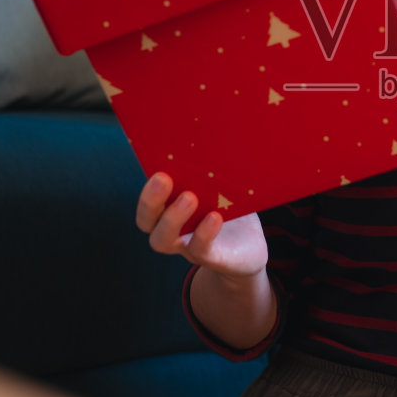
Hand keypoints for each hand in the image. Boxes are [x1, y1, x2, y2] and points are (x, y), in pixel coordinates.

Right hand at [135, 172, 267, 278]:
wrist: (250, 250)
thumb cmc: (231, 211)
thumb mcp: (223, 189)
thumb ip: (212, 172)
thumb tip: (212, 138)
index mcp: (169, 209)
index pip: (148, 201)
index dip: (147, 187)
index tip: (157, 168)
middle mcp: (171, 230)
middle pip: (147, 221)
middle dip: (151, 199)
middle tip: (164, 178)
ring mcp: (187, 247)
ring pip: (162, 240)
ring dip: (172, 218)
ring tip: (189, 197)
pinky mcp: (211, 258)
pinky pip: (199, 250)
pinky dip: (203, 234)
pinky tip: (214, 217)